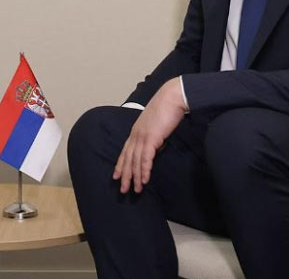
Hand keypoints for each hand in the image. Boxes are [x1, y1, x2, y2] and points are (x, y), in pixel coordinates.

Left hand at [113, 78, 186, 193]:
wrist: (172, 97)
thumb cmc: (167, 109)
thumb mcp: (157, 125)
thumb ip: (155, 137)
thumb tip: (157, 148)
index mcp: (136, 130)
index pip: (125, 151)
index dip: (120, 164)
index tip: (116, 176)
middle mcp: (136, 134)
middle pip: (128, 158)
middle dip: (125, 175)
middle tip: (122, 190)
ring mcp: (142, 136)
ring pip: (135, 161)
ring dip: (135, 177)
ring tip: (135, 190)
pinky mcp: (151, 138)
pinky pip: (146, 158)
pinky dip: (144, 170)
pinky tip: (145, 180)